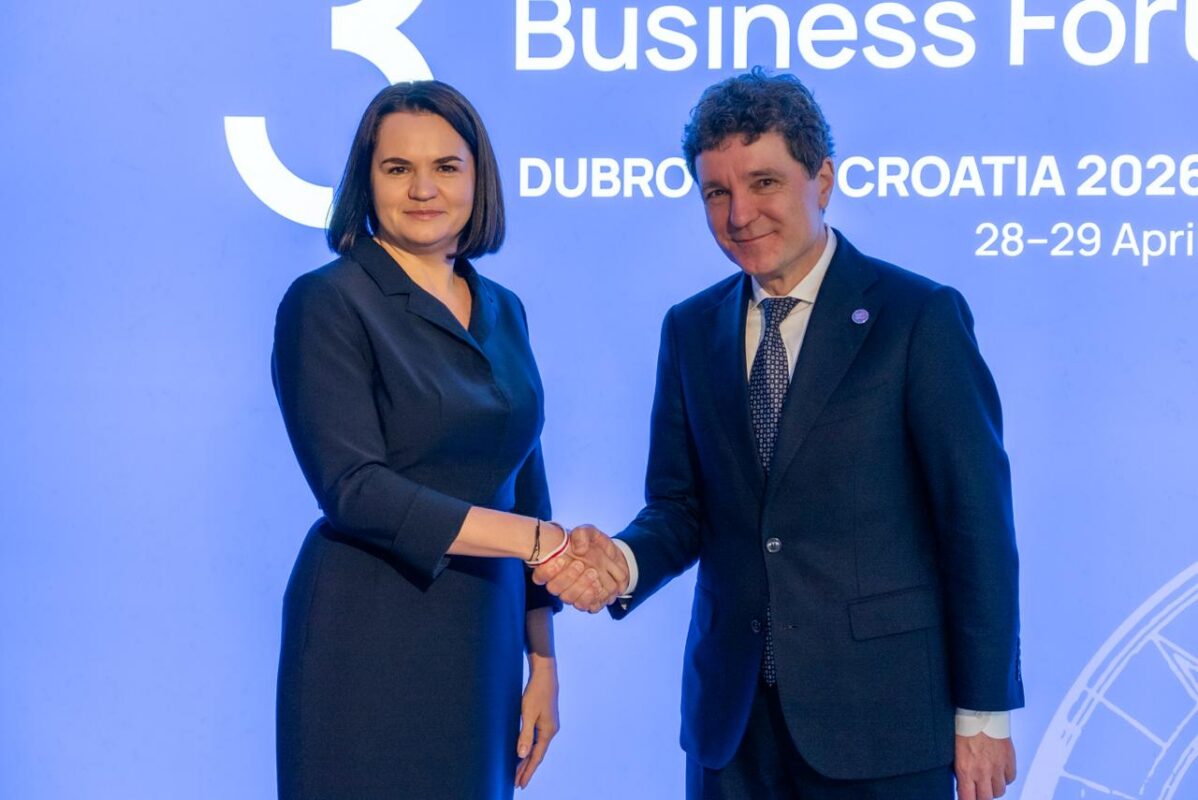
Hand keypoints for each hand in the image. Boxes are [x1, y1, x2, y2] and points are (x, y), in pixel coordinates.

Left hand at [515, 657, 558, 788]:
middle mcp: (550, 731)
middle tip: (516, 783)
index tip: (521, 784)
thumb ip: (525, 735)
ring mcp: (548, 726)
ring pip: (536, 748)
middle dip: (526, 769)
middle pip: (537, 755)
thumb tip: (522, 755)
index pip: (536, 757)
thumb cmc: (536, 692)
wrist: (545, 675)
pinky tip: (523, 752)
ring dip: (527, 760)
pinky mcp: (545, 720)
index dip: (528, 771)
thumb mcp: (528, 713)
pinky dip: (529, 749)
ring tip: (518, 772)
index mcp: (548, 732)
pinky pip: (536, 740)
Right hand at [532, 525, 628, 611]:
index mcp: (554, 565)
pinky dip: (590, 597)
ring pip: (567, 598)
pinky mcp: (586, 601)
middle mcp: (560, 582)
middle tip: (581, 564)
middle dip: (567, 577)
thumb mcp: (590, 533)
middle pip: (554, 588)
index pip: (539, 575)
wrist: (613, 558)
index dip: (546, 571)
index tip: (561, 559)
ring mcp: (572, 593)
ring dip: (579, 587)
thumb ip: (582, 535)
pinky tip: (598, 586)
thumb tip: (578, 549)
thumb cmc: (595, 545)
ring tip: (593, 573)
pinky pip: (583, 605)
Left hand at [955, 733, 1015, 799]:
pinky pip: (1010, 778)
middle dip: (982, 797)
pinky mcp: (1009, 759)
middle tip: (978, 791)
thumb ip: (960, 770)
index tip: (967, 798)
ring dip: (994, 788)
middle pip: (986, 798)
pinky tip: (998, 771)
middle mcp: (983, 771)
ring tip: (988, 780)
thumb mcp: (954, 751)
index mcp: (965, 770)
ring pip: (1000, 790)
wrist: (979, 711)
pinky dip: (1005, 777)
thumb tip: (962, 784)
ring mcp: (998, 766)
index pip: (968, 799)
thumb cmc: (963, 728)